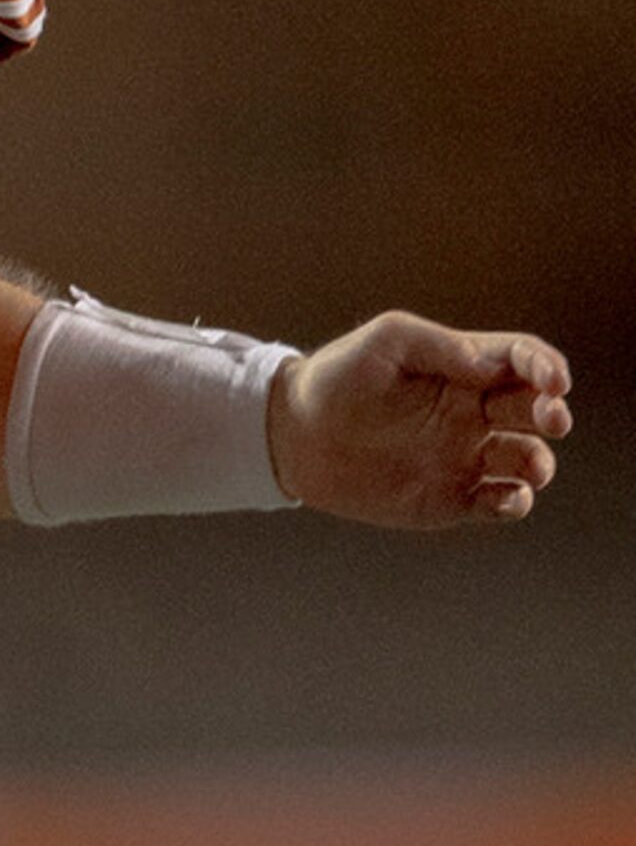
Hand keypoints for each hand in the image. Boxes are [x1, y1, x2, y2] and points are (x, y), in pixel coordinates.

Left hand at [268, 313, 570, 526]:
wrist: (293, 434)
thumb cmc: (338, 376)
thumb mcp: (385, 342)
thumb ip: (440, 345)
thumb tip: (491, 365)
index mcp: (464, 370)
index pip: (523, 362)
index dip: (547, 368)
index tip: (552, 380)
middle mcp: (473, 412)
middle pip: (535, 411)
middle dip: (552, 414)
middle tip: (548, 418)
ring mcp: (466, 456)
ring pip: (527, 460)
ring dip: (539, 463)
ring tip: (527, 466)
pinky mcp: (451, 497)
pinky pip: (500, 503)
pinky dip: (515, 502)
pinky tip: (504, 498)